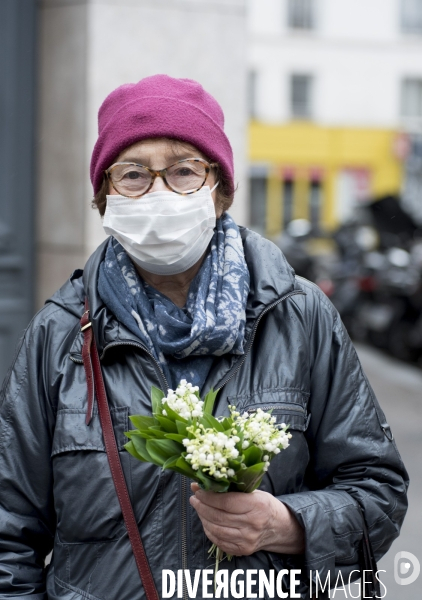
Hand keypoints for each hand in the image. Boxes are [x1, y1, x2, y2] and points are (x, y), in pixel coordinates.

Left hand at [189, 483, 304, 555]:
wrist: (278, 527)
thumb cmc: (264, 505)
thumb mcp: (253, 491)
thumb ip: (231, 488)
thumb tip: (204, 484)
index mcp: (256, 505)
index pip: (226, 502)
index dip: (208, 496)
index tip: (198, 490)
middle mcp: (252, 524)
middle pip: (218, 516)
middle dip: (202, 506)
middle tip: (194, 498)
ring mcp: (247, 539)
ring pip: (216, 529)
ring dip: (202, 517)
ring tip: (198, 508)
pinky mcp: (242, 550)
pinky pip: (219, 541)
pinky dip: (209, 530)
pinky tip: (206, 520)